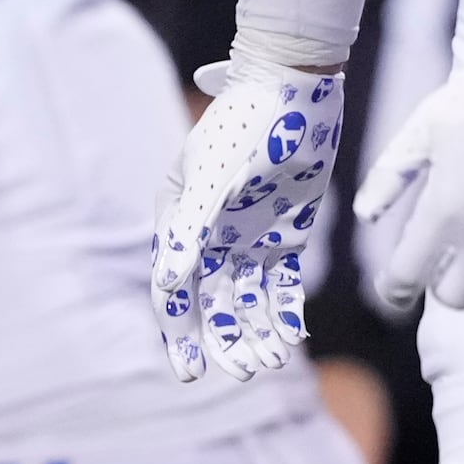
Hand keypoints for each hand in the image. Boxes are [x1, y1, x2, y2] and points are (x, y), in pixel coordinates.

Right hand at [151, 53, 342, 380]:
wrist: (295, 90)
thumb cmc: (245, 125)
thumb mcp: (214, 175)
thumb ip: (191, 228)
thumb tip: (167, 282)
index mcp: (180, 219)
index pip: (174, 288)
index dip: (179, 333)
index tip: (192, 374)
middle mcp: (209, 235)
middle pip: (211, 302)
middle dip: (224, 339)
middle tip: (245, 371)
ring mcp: (247, 237)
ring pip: (246, 300)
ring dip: (256, 331)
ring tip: (272, 359)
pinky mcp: (284, 236)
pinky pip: (282, 286)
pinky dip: (285, 312)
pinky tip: (294, 335)